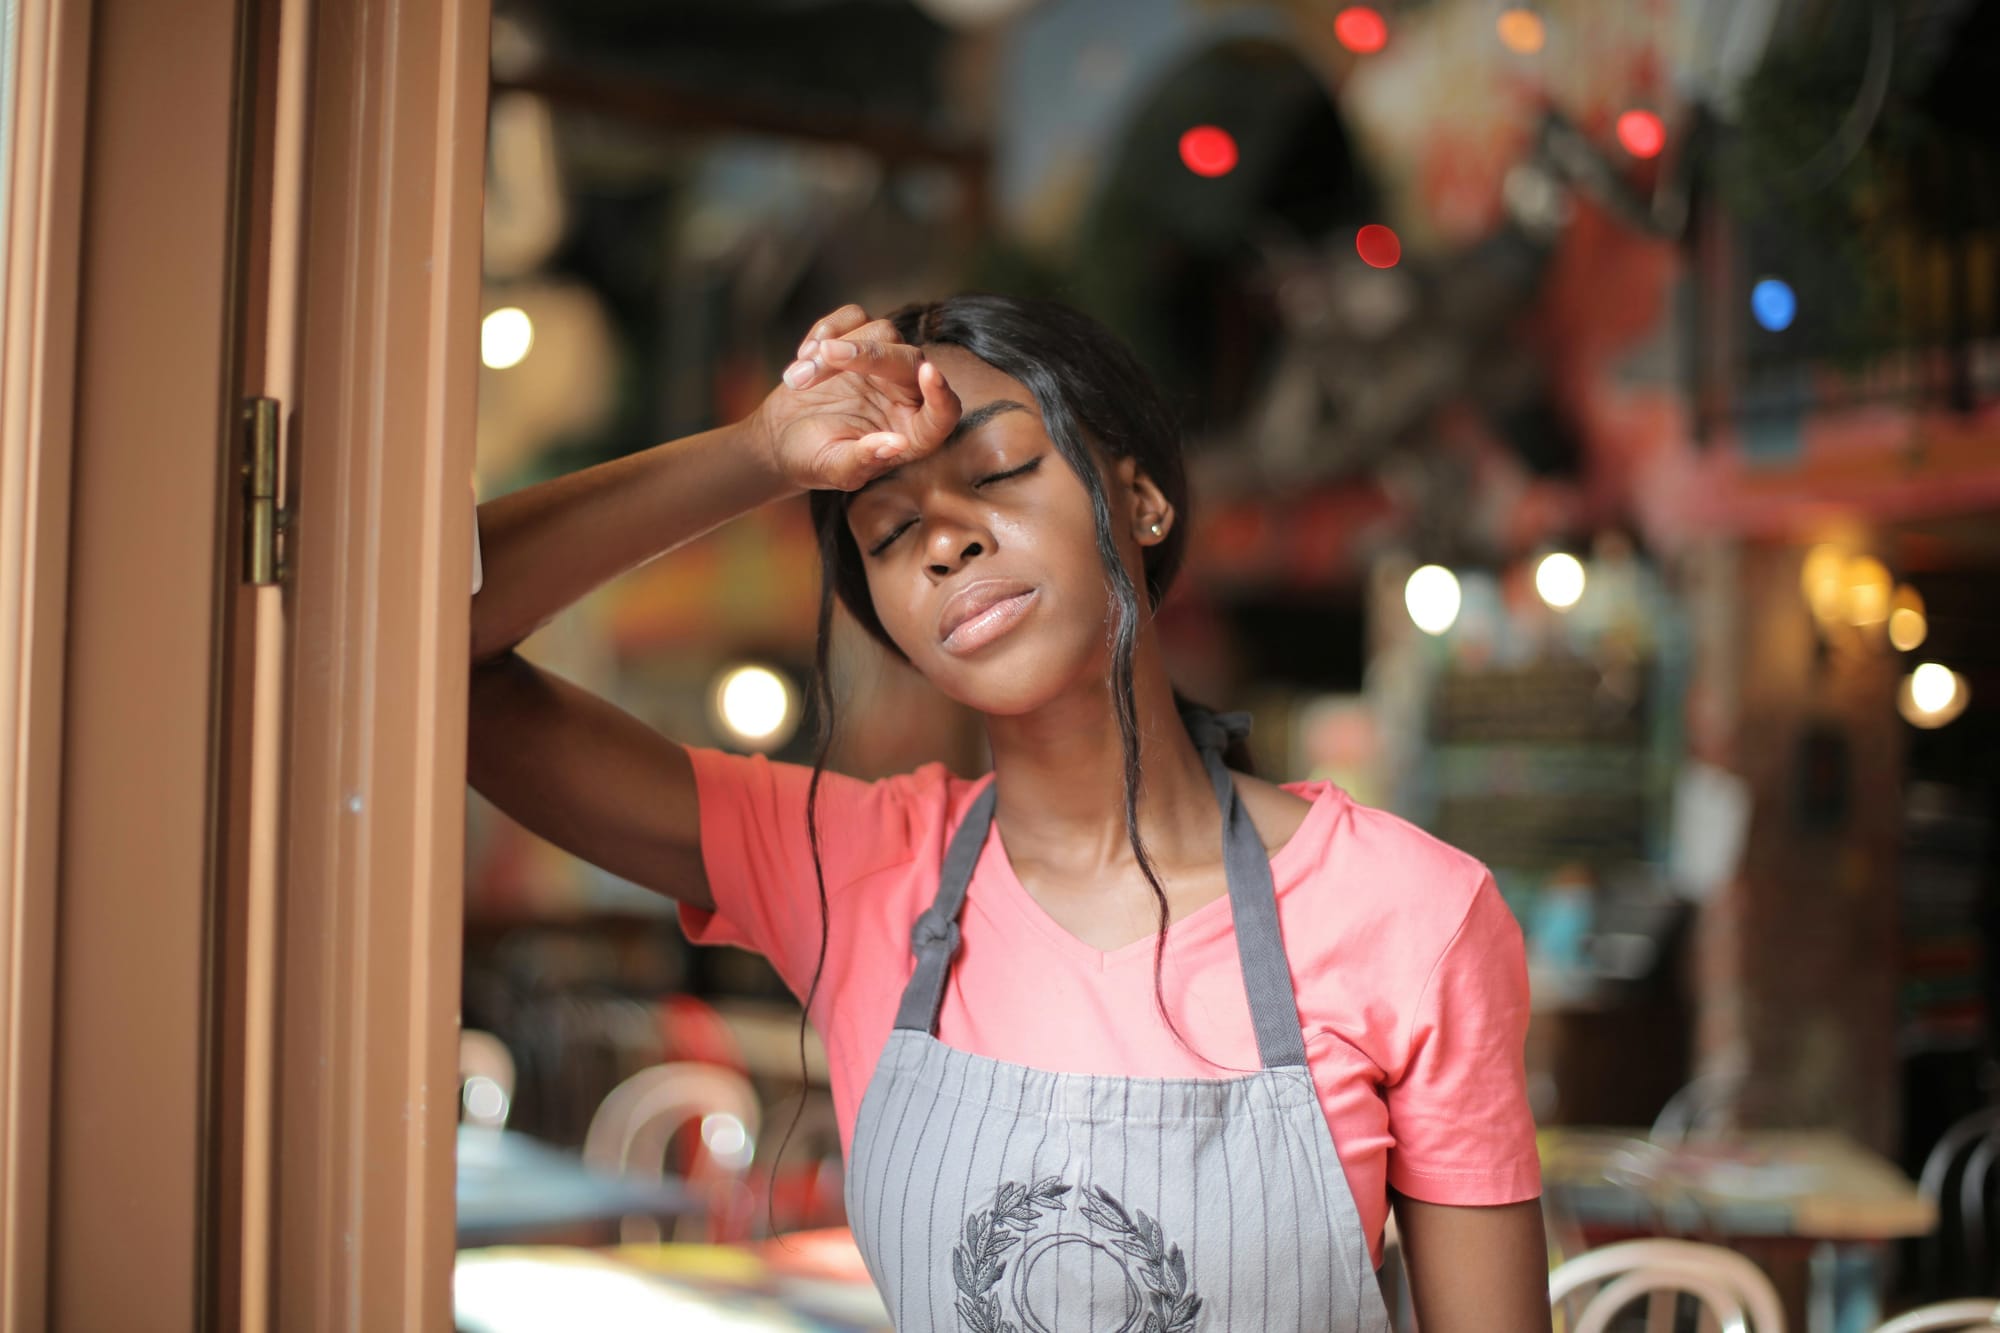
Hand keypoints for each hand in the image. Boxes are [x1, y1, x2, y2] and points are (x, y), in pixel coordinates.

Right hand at [747, 304, 960, 492]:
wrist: (782, 437)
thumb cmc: (812, 460)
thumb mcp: (834, 468)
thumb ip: (864, 460)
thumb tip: (897, 445)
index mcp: (914, 433)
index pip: (944, 412)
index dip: (941, 395)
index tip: (929, 373)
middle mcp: (908, 394)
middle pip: (910, 359)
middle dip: (869, 354)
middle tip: (825, 355)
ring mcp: (886, 364)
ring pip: (882, 331)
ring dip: (833, 350)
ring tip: (798, 379)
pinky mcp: (861, 339)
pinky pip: (855, 317)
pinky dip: (826, 330)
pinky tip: (803, 358)